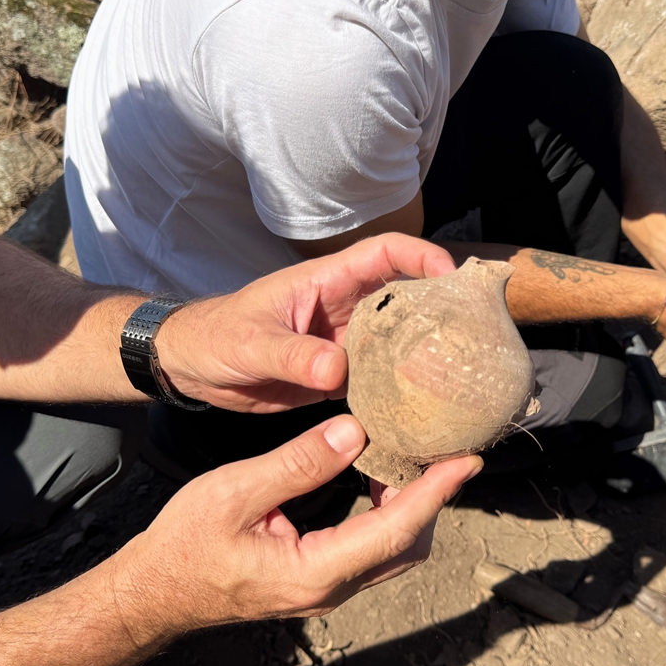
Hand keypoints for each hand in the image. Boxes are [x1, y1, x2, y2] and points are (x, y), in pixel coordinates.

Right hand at [107, 416, 481, 642]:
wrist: (155, 590)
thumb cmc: (185, 543)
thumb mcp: (234, 492)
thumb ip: (297, 464)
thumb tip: (354, 432)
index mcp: (313, 572)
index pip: (394, 530)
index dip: (435, 493)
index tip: (466, 460)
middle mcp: (330, 588)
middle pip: (407, 546)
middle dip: (434, 499)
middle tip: (447, 448)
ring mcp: (326, 589)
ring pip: (393, 551)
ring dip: (412, 506)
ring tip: (418, 455)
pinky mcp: (318, 579)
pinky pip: (371, 549)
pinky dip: (388, 513)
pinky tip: (378, 476)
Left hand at [157, 233, 455, 411]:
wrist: (191, 368)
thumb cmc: (215, 338)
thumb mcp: (251, 343)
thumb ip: (293, 355)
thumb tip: (338, 370)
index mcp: (326, 282)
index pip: (385, 254)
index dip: (421, 257)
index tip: (452, 279)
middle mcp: (342, 308)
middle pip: (405, 297)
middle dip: (440, 308)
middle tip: (474, 335)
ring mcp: (343, 342)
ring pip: (397, 341)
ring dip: (424, 355)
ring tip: (459, 377)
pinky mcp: (337, 376)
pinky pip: (378, 378)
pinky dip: (399, 391)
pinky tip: (420, 411)